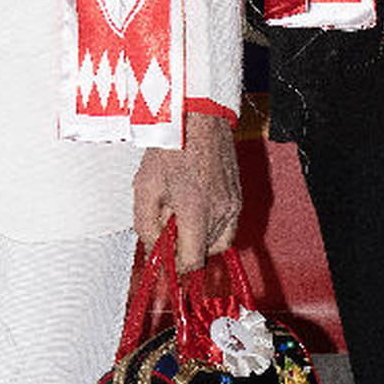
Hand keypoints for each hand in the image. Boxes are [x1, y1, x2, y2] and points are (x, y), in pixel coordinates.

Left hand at [132, 111, 241, 272]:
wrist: (197, 117)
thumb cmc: (171, 147)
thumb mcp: (144, 187)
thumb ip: (145, 226)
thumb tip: (154, 250)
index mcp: (195, 210)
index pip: (192, 261)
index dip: (176, 265)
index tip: (165, 257)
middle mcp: (220, 211)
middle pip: (205, 254)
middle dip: (185, 247)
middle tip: (169, 226)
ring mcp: (233, 204)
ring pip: (217, 242)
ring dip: (199, 238)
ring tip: (182, 213)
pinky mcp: (238, 197)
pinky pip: (227, 227)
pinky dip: (211, 226)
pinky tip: (196, 207)